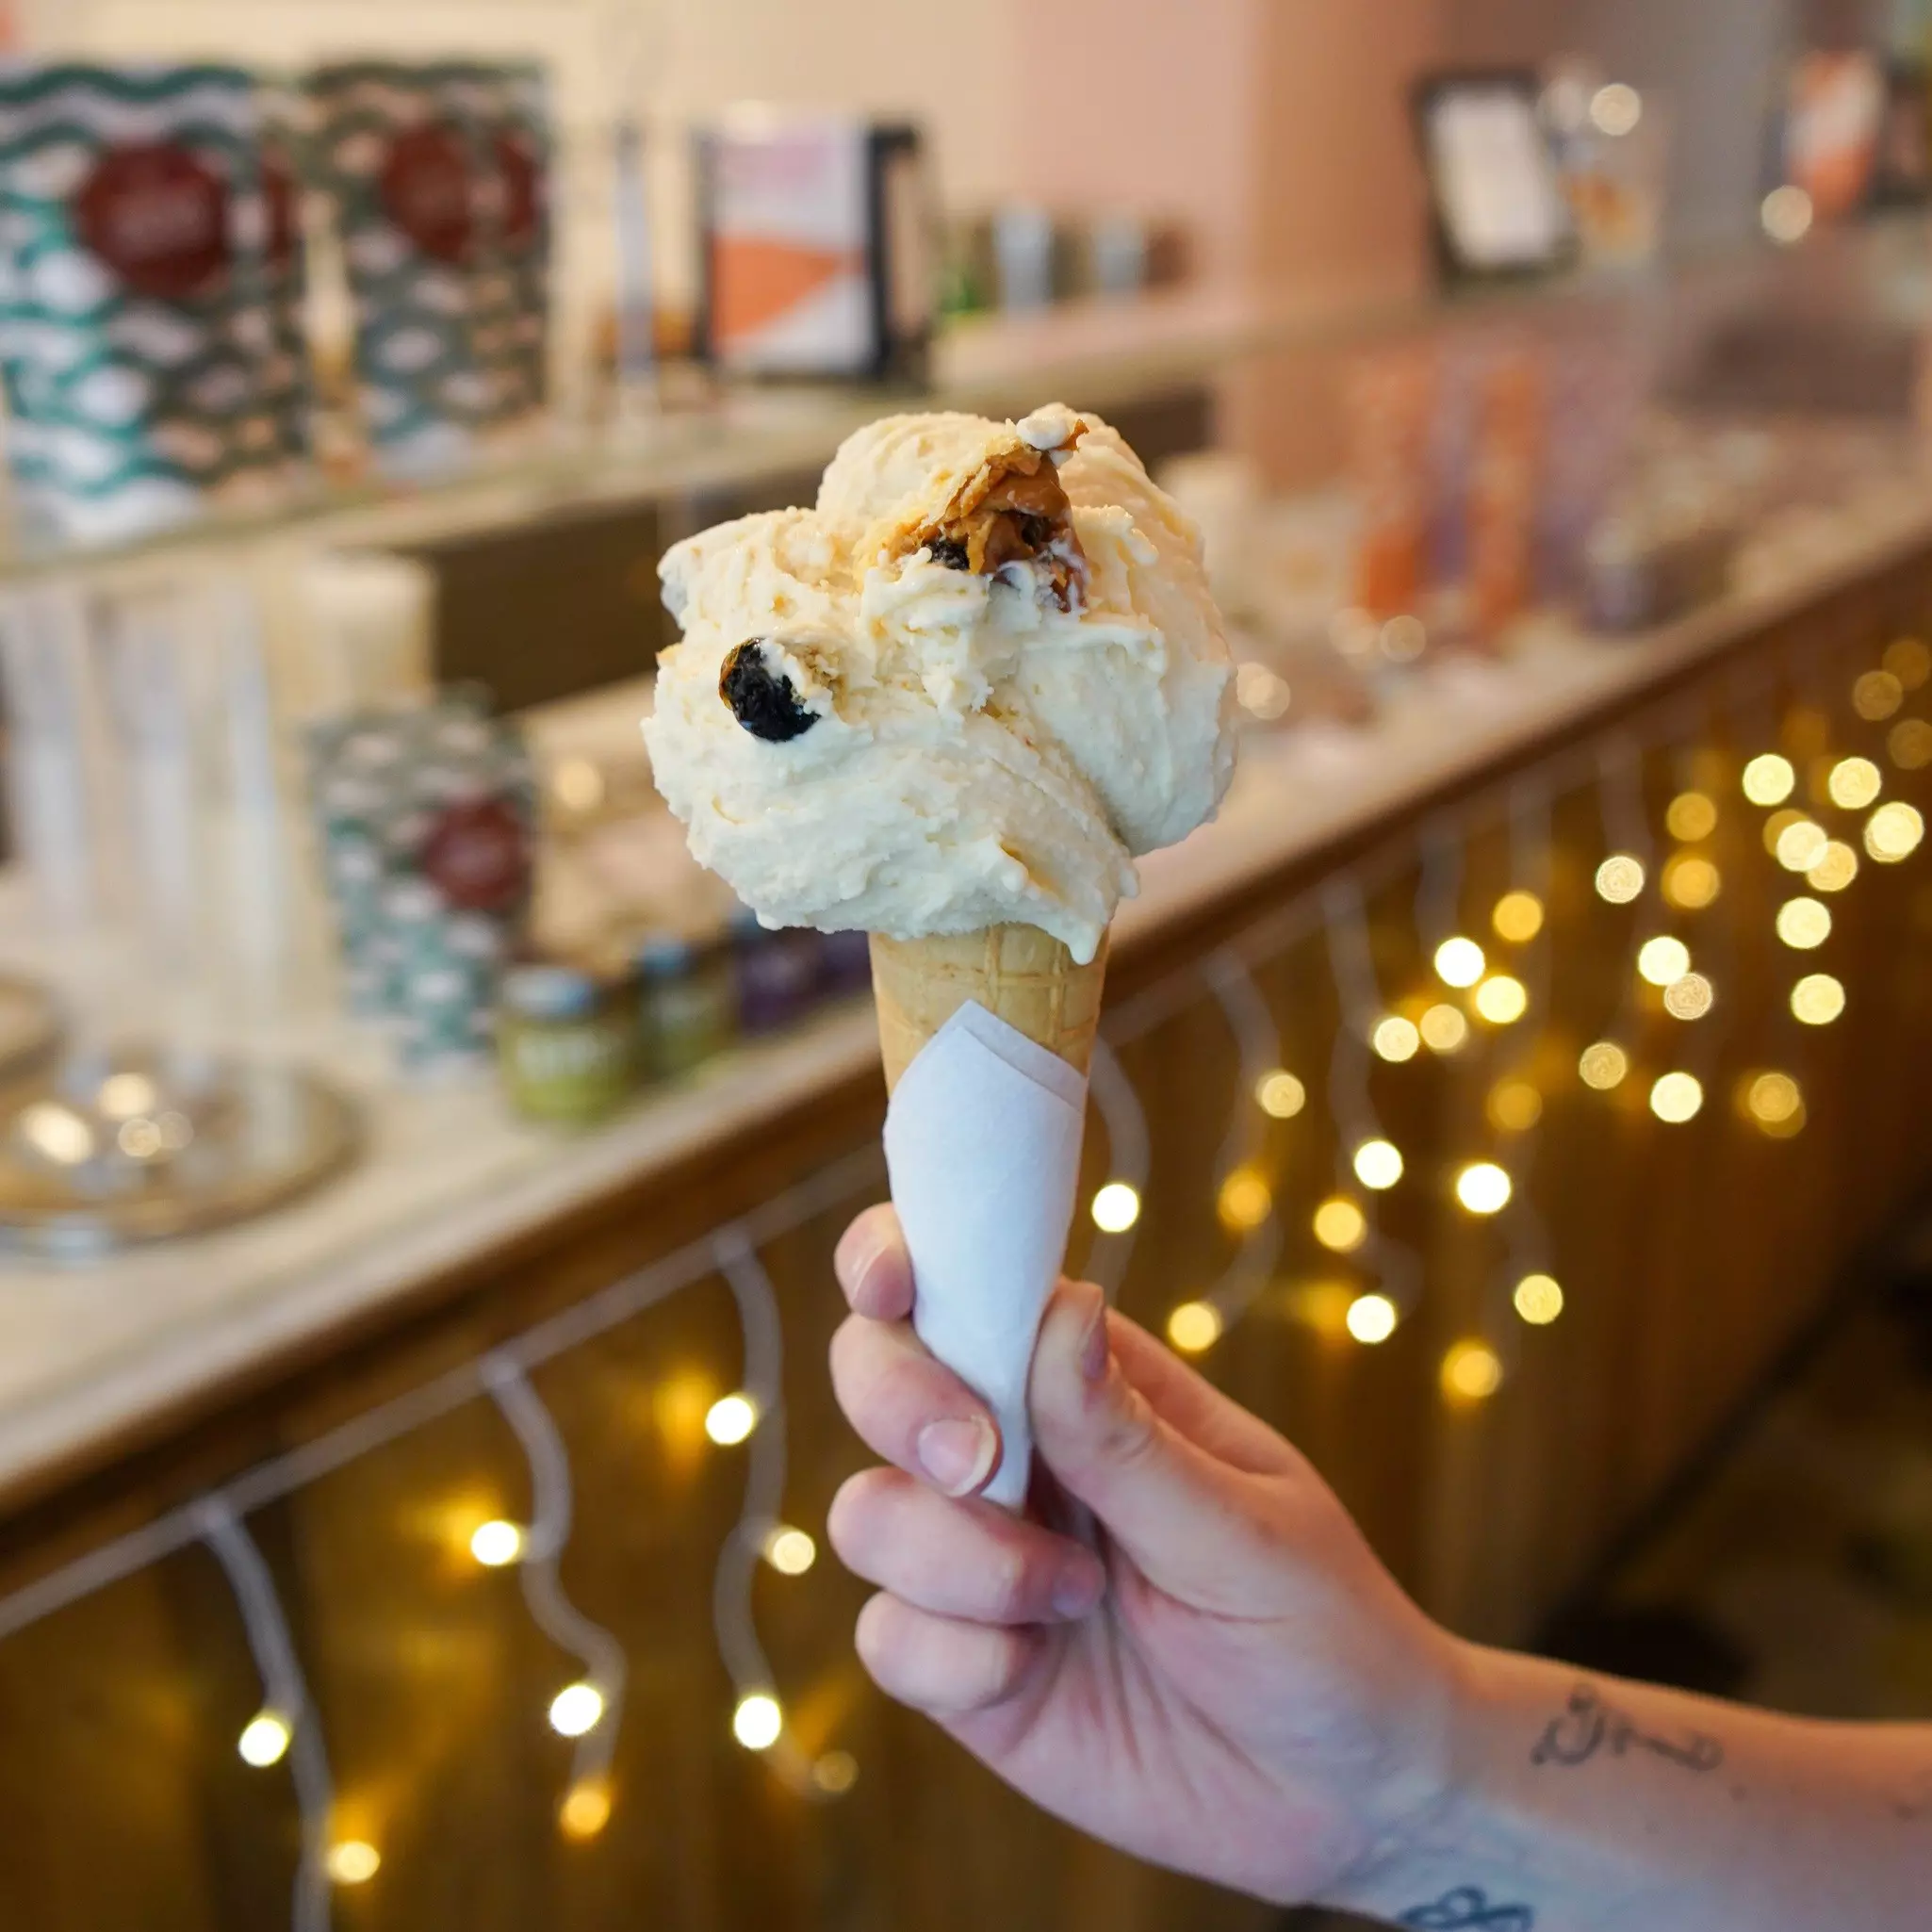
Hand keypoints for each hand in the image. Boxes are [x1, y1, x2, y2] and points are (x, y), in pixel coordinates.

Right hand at [827, 1204, 1468, 1907]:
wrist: (1349, 1801)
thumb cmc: (1321, 1628)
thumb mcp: (1245, 1529)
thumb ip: (1129, 1438)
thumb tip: (1060, 1307)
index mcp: (1090, 1381)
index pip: (964, 1281)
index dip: (896, 1260)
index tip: (894, 1289)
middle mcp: (1017, 1453)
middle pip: (875, 1377)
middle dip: (903, 1407)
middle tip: (982, 1464)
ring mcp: (980, 1561)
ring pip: (867, 1515)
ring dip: (957, 1557)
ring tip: (1075, 1598)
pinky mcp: (963, 1667)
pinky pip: (887, 1639)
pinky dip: (954, 1660)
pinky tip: (1033, 1673)